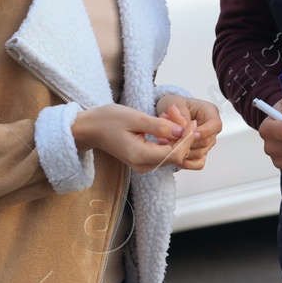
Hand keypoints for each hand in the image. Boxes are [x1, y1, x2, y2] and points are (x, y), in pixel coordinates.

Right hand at [72, 103, 198, 173]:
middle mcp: (144, 166)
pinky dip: (170, 141)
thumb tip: (181, 131)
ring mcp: (144, 166)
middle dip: (184, 137)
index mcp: (141, 156)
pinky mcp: (144, 161)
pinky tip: (166, 125)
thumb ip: (160, 126)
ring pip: (172, 156)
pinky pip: (164, 154)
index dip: (188, 139)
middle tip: (180, 116)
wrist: (90, 129)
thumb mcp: (135, 117)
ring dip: (178, 138)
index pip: (177, 154)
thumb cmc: (108, 120)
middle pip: (177, 157)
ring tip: (172, 117)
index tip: (191, 121)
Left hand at [155, 94, 222, 170]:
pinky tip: (174, 155)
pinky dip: (186, 162)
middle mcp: (210, 128)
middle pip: (207, 141)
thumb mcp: (175, 104)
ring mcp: (205, 141)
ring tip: (165, 141)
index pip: (216, 125)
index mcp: (209, 112)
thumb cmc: (174, 105)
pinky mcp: (199, 152)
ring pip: (201, 153)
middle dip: (188, 142)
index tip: (191, 133)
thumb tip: (184, 127)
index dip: (204, 131)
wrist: (167, 113)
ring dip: (183, 151)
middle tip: (169, 137)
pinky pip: (197, 163)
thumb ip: (180, 115)